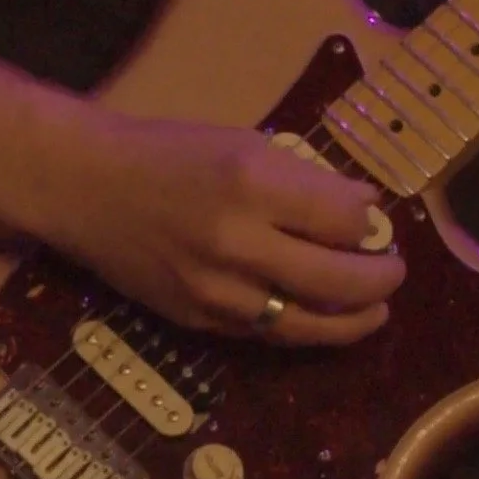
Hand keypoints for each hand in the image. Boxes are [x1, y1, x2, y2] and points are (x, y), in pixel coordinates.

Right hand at [35, 108, 404, 346]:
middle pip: (338, 280)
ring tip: (376, 310)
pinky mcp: (198, 322)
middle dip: (380, 279)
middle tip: (393, 270)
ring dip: (354, 320)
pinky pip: (267, 336)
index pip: (344, 220)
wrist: (85, 187)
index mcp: (252, 184)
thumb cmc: (167, 152)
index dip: (369, 223)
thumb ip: (302, 179)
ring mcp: (217, 291)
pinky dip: (304, 329)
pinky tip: (322, 319)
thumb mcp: (242, 143)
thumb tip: (361, 210)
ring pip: (308, 323)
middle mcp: (238, 243)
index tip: (372, 217)